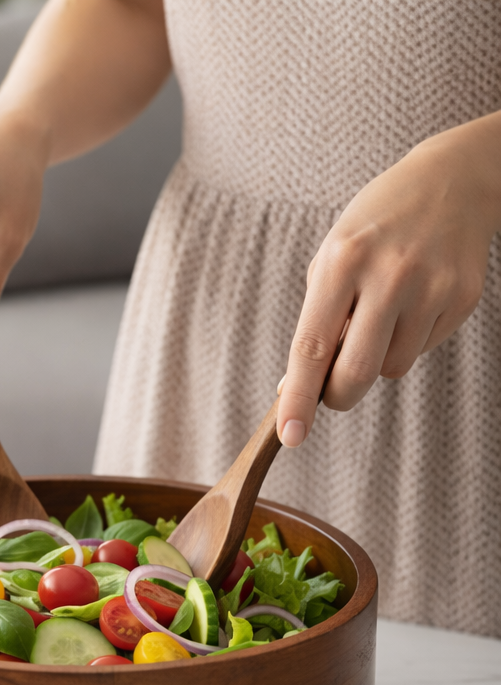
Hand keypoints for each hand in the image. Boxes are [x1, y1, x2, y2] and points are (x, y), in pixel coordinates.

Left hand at [277, 112, 500, 446]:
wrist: (450, 182)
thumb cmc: (373, 228)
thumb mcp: (329, 260)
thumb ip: (314, 324)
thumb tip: (294, 387)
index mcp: (342, 263)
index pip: (311, 347)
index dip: (299, 398)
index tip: (290, 435)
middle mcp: (388, 275)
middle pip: (355, 373)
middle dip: (338, 396)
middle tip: (333, 390)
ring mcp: (431, 288)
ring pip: (391, 368)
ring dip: (376, 360)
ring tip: (381, 315)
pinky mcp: (462, 298)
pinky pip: (421, 350)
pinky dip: (407, 341)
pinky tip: (411, 303)